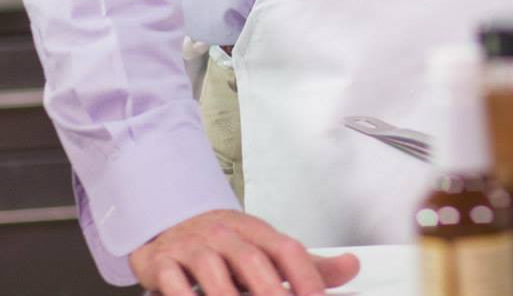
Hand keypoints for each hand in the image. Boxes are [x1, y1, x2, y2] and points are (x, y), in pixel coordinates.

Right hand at [131, 210, 358, 295]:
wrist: (169, 223)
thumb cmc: (225, 243)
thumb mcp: (265, 248)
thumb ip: (306, 265)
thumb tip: (351, 266)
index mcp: (255, 231)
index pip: (286, 249)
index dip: (304, 275)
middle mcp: (224, 235)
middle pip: (250, 260)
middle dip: (269, 290)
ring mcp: (192, 247)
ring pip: (211, 269)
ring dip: (226, 294)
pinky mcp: (161, 262)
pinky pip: (171, 279)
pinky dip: (182, 293)